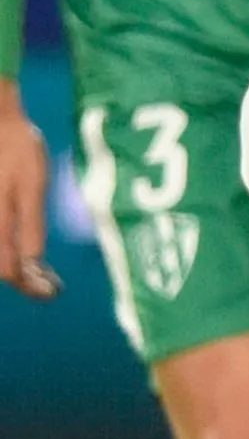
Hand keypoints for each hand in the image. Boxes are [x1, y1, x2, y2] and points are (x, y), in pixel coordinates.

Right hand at [0, 79, 56, 299]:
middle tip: (49, 281)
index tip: (53, 290)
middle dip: (23, 279)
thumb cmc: (15, 148)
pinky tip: (21, 247)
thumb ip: (29, 223)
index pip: (7, 270)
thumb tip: (32, 261)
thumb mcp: (32, 185)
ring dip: (14, 265)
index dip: (30, 286)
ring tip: (39, 269)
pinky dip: (6, 249)